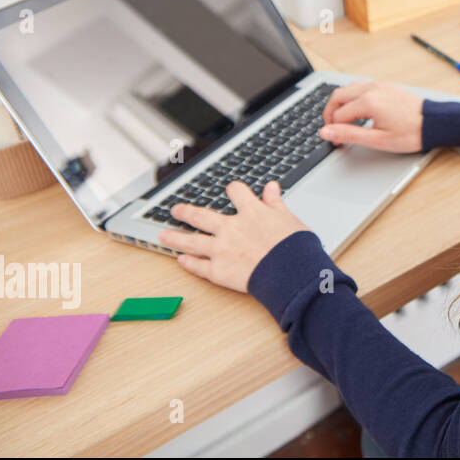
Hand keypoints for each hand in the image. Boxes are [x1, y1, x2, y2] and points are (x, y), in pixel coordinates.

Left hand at [158, 180, 311, 291]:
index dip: (234, 190)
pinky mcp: (219, 271)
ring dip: (175, 237)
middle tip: (176, 210)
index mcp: (251, 212)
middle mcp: (231, 228)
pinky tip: (181, 260)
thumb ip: (276, 202)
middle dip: (187, 212)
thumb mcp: (289, 218)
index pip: (237, 192)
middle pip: (202, 216)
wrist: (291, 273)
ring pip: (191, 240)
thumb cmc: (295, 247)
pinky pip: (199, 266)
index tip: (232, 190)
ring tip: (163, 235)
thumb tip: (271, 187)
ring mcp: (221, 250)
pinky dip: (189, 263)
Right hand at [320, 80, 424, 152]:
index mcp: (368, 102)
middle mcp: (372, 89)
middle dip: (331, 113)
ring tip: (344, 122)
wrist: (434, 123)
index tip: (338, 143)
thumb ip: (349, 135)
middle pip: (337, 96)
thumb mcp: (378, 140)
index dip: (334, 131)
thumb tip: (326, 132)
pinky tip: (358, 112)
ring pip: (348, 89)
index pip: (338, 115)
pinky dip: (353, 98)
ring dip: (341, 104)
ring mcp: (379, 85)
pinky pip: (361, 87)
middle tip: (333, 130)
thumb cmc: (411, 133)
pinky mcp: (386, 86)